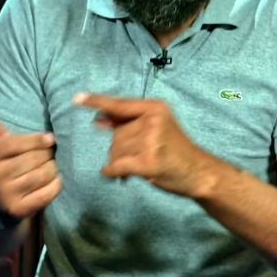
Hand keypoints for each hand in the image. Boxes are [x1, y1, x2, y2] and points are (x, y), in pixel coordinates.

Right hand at [0, 101, 61, 218]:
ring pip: (42, 174)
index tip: (49, 138)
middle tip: (50, 154)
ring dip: (53, 168)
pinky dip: (56, 185)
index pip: (15, 142)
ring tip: (52, 165)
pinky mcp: (19, 210)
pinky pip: (48, 193)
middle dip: (46, 154)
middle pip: (33, 158)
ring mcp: (5, 195)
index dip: (37, 140)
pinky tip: (54, 180)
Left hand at [73, 93, 220, 197]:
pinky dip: (113, 173)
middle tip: (137, 158)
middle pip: (116, 135)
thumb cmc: (176, 150)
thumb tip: (98, 119)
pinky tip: (120, 177)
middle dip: (120, 149)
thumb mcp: (157, 128)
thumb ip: (129, 122)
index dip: (97, 102)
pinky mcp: (148, 162)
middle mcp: (152, 121)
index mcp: (155, 108)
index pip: (120, 104)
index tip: (77, 98)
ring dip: (119, 163)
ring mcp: (151, 141)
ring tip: (135, 168)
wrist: (200, 172)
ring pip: (115, 151)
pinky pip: (116, 166)